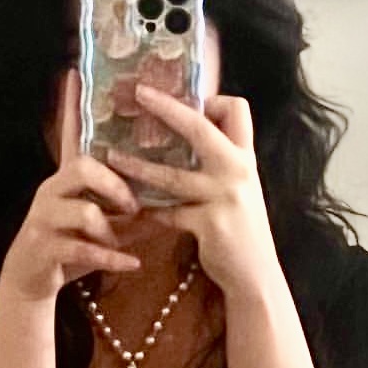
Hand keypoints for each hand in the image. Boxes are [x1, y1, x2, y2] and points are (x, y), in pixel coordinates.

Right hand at [0, 70, 142, 303]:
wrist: (31, 279)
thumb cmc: (72, 244)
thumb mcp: (104, 223)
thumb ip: (132, 207)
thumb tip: (175, 192)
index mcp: (68, 177)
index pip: (73, 135)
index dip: (74, 107)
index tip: (76, 74)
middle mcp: (53, 190)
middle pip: (82, 166)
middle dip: (114, 184)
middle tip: (134, 204)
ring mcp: (44, 217)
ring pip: (81, 210)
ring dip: (110, 228)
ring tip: (123, 240)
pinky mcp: (43, 247)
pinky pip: (80, 248)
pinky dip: (110, 258)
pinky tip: (131, 264)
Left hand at [107, 86, 279, 297]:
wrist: (256, 273)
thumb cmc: (243, 228)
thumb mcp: (241, 188)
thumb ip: (220, 164)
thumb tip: (191, 138)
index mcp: (245, 157)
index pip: (237, 109)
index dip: (213, 100)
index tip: (189, 102)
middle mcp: (238, 170)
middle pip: (199, 127)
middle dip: (167, 107)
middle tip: (140, 94)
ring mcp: (224, 197)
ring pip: (172, 175)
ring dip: (138, 166)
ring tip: (112, 157)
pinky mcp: (208, 225)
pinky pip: (169, 212)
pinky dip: (150, 210)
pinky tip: (136, 210)